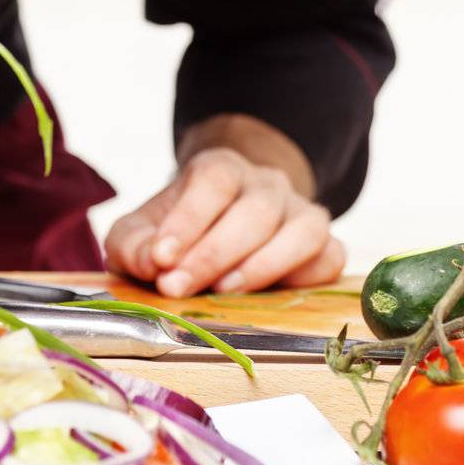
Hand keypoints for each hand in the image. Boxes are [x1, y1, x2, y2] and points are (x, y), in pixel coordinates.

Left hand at [104, 144, 344, 297]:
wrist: (222, 222)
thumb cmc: (178, 231)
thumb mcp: (141, 232)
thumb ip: (134, 244)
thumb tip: (151, 263)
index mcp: (221, 167)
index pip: (214, 179)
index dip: (188, 219)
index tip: (161, 258)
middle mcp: (266, 183)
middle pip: (254, 210)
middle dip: (213, 254)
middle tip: (177, 288)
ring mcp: (301, 211)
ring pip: (301, 230)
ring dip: (262, 266)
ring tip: (224, 292)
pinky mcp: (324, 245)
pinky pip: (330, 257)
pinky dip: (306, 277)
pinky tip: (272, 297)